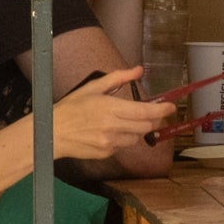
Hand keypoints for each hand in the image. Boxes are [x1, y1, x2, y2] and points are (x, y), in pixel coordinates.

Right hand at [50, 68, 173, 159]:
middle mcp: (112, 126)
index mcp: (110, 107)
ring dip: (137, 129)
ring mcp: (110, 142)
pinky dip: (123, 138)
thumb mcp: (93, 87)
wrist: (52, 133)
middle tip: (151, 113)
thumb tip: (138, 70)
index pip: (144, 112)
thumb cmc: (71, 107)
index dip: (161, 110)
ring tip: (124, 121)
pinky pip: (124, 146)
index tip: (171, 107)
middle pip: (146, 126)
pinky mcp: (106, 153)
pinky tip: (111, 132)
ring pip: (136, 137)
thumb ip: (118, 78)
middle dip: (152, 120)